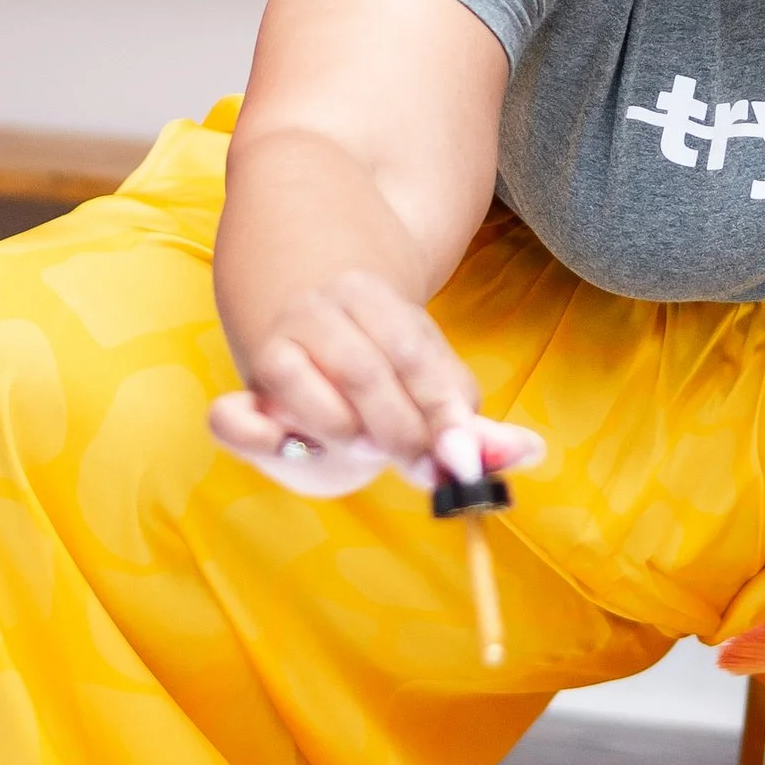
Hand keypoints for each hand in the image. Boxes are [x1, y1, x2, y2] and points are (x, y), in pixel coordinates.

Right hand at [208, 271, 543, 500]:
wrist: (306, 332)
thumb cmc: (382, 370)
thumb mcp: (427, 379)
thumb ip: (471, 422)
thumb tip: (530, 454)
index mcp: (372, 297)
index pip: (413, 353)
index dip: (441, 411)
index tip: (463, 460)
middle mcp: (319, 312)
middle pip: (365, 373)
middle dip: (402, 432)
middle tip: (424, 467)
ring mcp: (275, 348)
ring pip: (305, 392)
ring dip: (347, 435)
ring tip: (368, 448)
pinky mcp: (241, 393)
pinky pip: (234, 420)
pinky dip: (263, 439)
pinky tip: (292, 449)